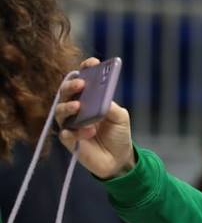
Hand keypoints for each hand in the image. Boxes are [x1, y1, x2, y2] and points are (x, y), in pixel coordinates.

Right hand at [54, 57, 136, 179]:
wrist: (119, 159)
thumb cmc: (118, 134)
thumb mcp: (121, 117)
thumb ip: (111, 106)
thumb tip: (102, 99)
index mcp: (89, 98)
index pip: (82, 79)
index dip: (85, 69)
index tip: (92, 63)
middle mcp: (76, 107)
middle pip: (66, 92)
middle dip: (71, 86)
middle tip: (81, 84)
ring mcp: (70, 123)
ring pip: (60, 111)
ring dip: (68, 107)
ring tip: (79, 107)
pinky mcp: (69, 140)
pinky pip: (65, 133)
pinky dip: (75, 132)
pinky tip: (89, 132)